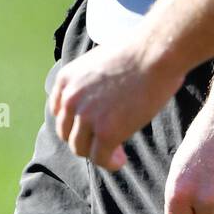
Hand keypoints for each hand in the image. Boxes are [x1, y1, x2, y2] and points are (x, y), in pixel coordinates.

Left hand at [50, 37, 184, 174]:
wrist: (155, 52)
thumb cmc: (137, 52)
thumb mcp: (98, 62)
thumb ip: (88, 82)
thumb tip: (95, 101)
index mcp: (66, 79)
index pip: (59, 111)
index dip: (73, 122)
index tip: (88, 127)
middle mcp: (70, 98)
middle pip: (67, 132)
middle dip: (84, 138)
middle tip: (103, 140)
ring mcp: (86, 116)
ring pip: (80, 148)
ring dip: (96, 152)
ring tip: (114, 151)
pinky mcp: (106, 132)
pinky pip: (99, 158)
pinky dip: (109, 162)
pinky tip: (120, 160)